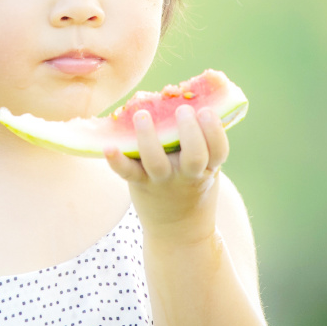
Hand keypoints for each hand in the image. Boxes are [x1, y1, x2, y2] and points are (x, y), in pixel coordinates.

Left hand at [104, 104, 229, 244]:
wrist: (178, 230)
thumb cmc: (191, 185)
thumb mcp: (205, 167)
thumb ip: (199, 140)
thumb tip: (183, 95)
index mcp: (207, 168)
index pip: (218, 150)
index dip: (215, 131)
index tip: (207, 111)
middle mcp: (186, 175)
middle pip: (193, 156)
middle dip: (190, 132)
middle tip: (184, 110)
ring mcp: (162, 181)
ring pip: (156, 162)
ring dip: (149, 138)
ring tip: (143, 114)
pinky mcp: (140, 184)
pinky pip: (127, 173)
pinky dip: (117, 161)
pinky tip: (108, 146)